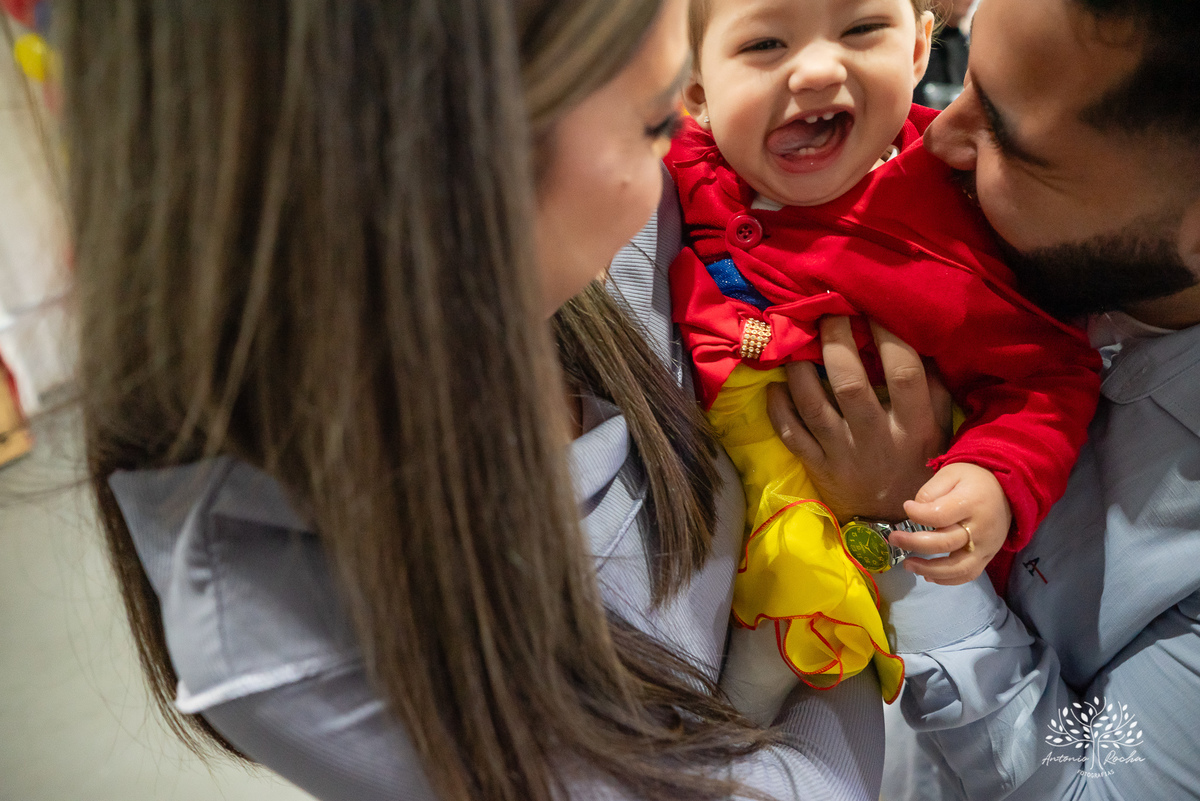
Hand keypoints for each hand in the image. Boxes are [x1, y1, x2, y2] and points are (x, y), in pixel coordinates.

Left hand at [765, 316, 952, 521]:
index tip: (871, 307)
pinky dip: (778, 408)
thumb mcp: (940, 429)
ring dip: (799, 371)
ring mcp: (843, 454)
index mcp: (913, 425)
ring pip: (814, 406)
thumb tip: (921, 339)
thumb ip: (933, 388)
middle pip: (850, 383)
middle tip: (826, 312)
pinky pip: (791, 434)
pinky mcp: (818, 467)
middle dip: (835, 342)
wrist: (895, 522)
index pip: (903, 372)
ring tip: (794, 344)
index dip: (886, 334)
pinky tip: (774, 385)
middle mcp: (877, 437)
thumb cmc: (918, 463)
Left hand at [891, 462, 1012, 585]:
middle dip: (914, 543)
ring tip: (907, 565)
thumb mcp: (951, 473)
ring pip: (957, 567)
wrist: (1008, 490)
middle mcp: (981, 528)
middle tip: (894, 539)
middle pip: (944, 543)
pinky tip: (928, 576)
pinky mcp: (988, 556)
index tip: (906, 507)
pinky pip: (968, 574)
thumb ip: (930, 491)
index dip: (918, 514)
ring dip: (929, 570)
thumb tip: (914, 511)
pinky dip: (947, 580)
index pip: (939, 515)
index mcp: (971, 503)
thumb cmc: (973, 479)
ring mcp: (986, 546)